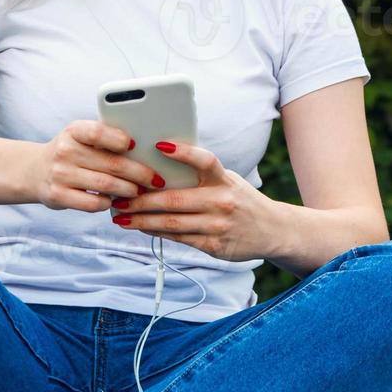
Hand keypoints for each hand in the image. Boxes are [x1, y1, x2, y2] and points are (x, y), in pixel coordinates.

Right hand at [30, 120, 166, 212]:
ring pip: (106, 185)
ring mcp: (60, 174)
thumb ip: (106, 139)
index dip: (119, 139)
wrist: (34, 171)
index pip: (97, 132)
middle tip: (155, 179)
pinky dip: (109, 203)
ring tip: (140, 191)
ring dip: (129, 190)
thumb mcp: (81, 138)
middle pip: (111, 164)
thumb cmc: (70, 153)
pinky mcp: (58, 196)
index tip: (135, 145)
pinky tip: (115, 201)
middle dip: (139, 173)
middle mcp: (65, 151)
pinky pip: (94, 203)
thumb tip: (145, 149)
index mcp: (73, 131)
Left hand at [107, 139, 269, 261]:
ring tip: (120, 216)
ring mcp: (218, 226)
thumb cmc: (240, 199)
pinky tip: (140, 227)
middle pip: (173, 199)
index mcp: (224, 179)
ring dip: (141, 220)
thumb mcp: (227, 181)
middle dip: (141, 199)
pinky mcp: (214, 246)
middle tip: (118, 197)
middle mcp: (222, 201)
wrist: (272, 230)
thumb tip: (157, 167)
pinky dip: (155, 232)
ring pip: (171, 223)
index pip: (204, 160)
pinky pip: (178, 239)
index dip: (182, 152)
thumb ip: (200, 176)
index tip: (159, 145)